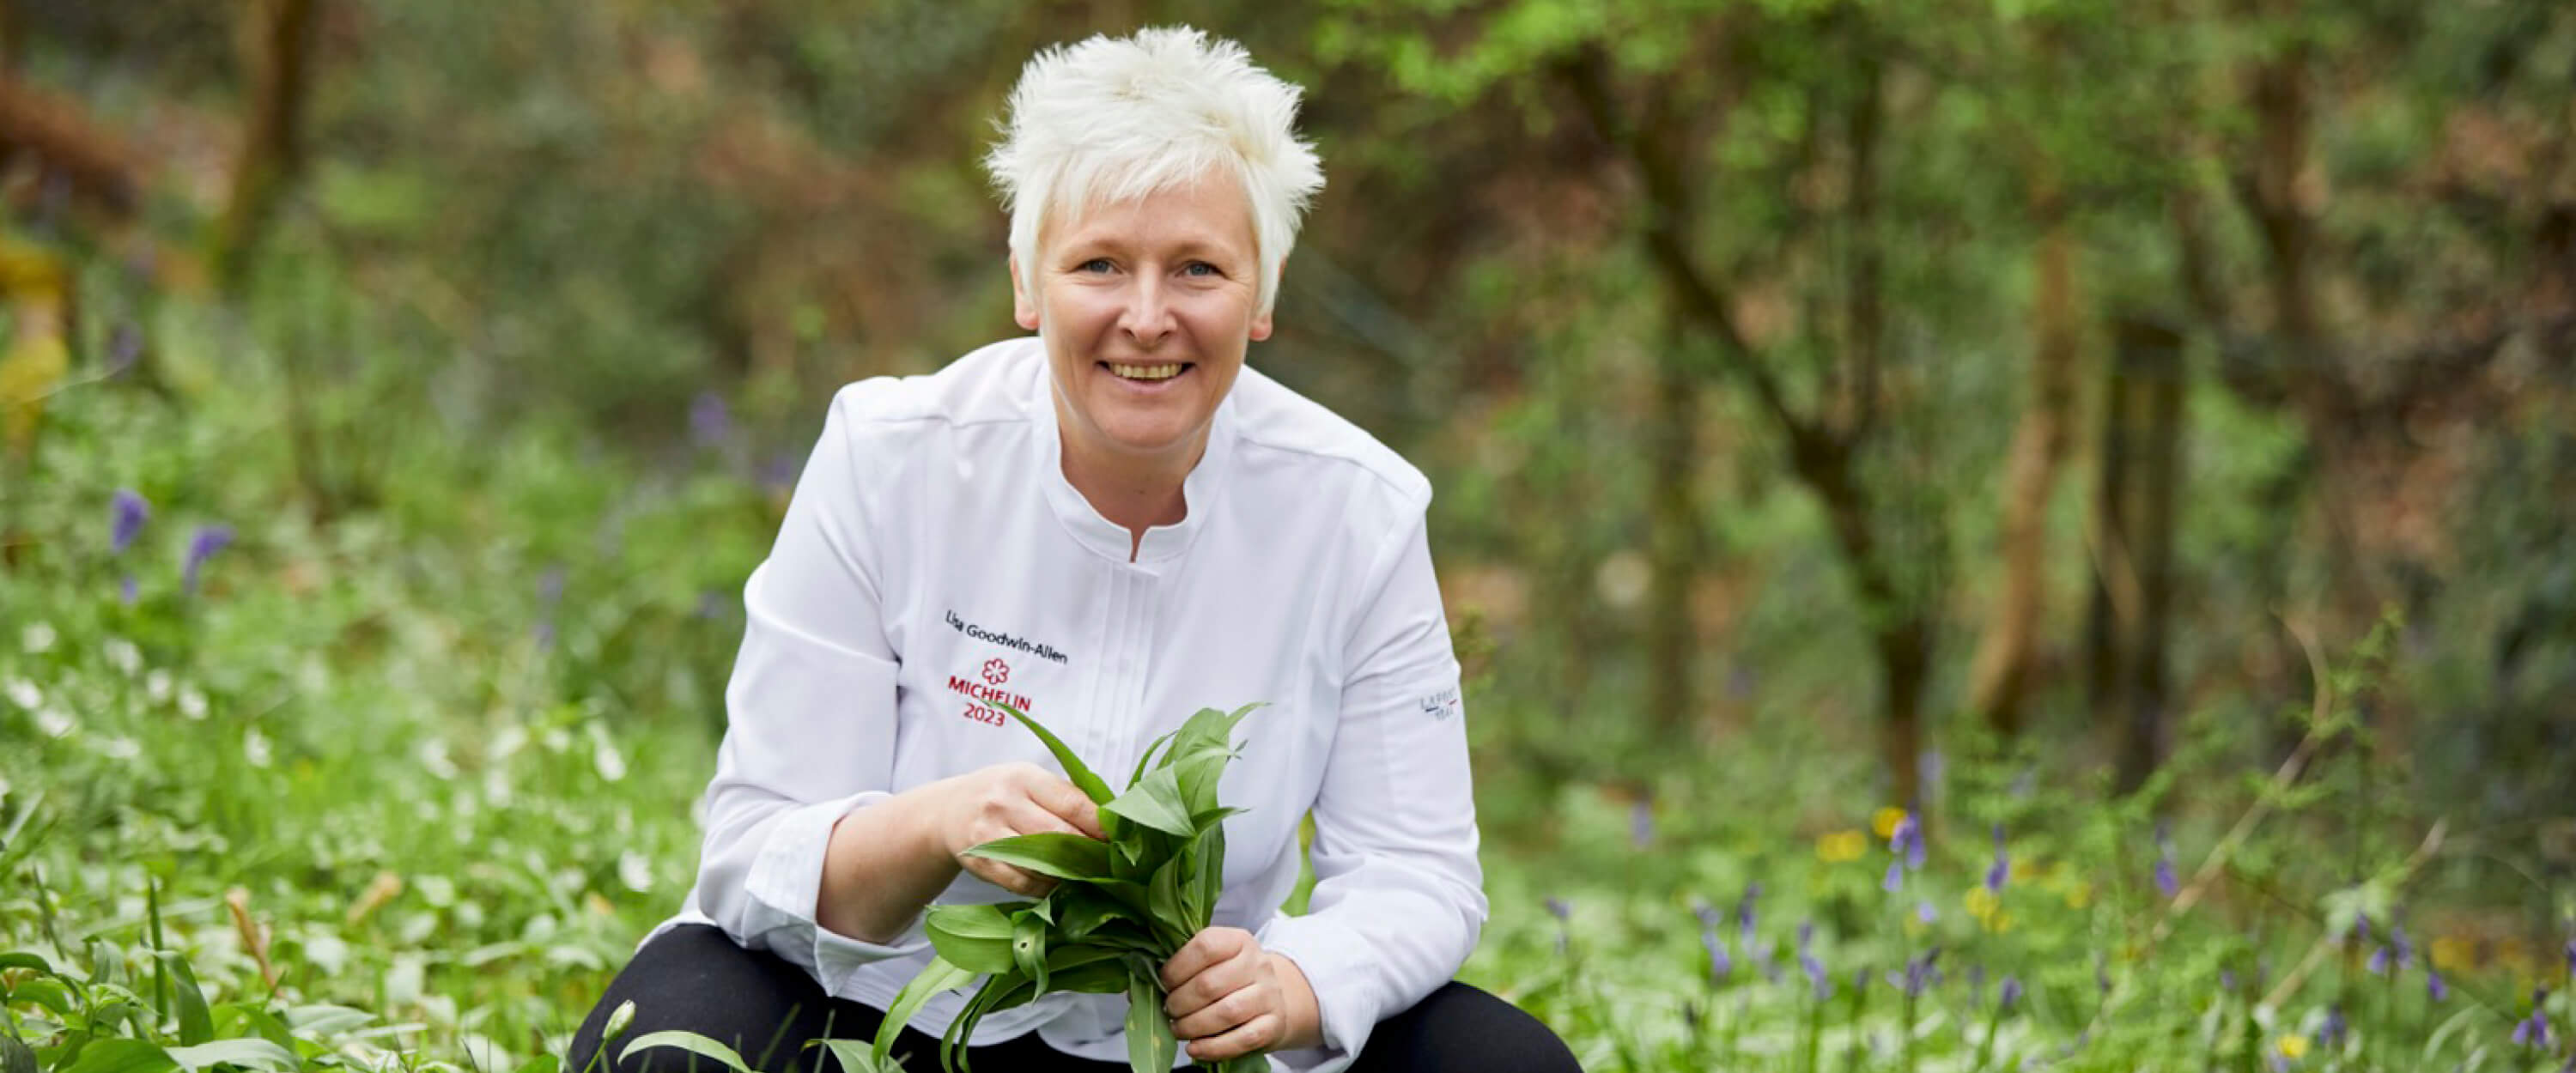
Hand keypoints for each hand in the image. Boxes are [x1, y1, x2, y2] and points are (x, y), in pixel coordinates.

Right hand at [928, 762, 1104, 896]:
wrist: (948, 812)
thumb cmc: (1001, 793)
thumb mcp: (1029, 779)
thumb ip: (1065, 796)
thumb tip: (1110, 820)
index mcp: (1023, 777)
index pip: (1071, 803)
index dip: (1099, 824)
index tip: (1117, 836)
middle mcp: (1003, 803)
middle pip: (1058, 835)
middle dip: (1087, 850)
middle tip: (1107, 860)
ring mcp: (989, 835)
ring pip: (1041, 863)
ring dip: (1068, 872)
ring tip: (1086, 873)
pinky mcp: (981, 862)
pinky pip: (1023, 883)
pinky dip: (1045, 887)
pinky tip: (1056, 883)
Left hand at [1160, 927, 1322, 1060]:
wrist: (1271, 999)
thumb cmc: (1231, 978)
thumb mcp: (1212, 962)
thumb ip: (1182, 969)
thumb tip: (1141, 988)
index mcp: (1238, 940)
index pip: (1205, 947)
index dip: (1176, 968)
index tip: (1163, 983)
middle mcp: (1257, 964)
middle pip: (1210, 984)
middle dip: (1180, 1002)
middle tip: (1169, 1010)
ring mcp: (1269, 994)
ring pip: (1227, 1012)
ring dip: (1193, 1025)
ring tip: (1178, 1029)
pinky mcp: (1273, 1024)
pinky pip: (1243, 1039)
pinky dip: (1214, 1047)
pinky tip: (1195, 1048)